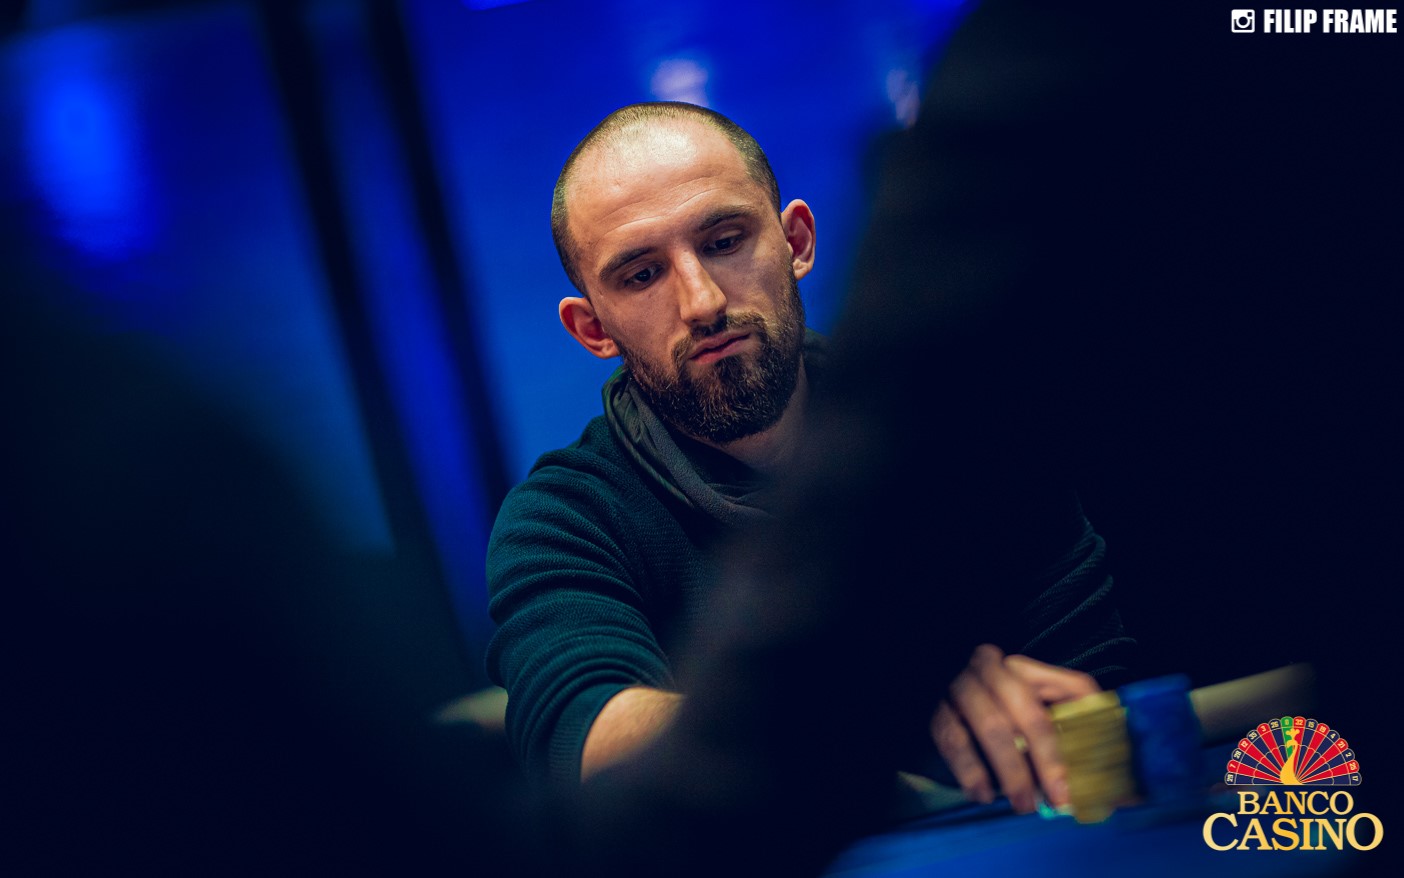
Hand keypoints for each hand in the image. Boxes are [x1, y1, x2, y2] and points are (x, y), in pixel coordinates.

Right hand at [930, 644, 1098, 812]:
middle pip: (1027, 711)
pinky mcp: (936, 712)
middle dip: (1047, 758)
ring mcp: (961, 689)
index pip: (1069, 690)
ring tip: (1024, 805)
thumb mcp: (1040, 700)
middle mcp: (993, 671)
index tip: (1094, 773)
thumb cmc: (999, 703)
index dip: (1088, 728)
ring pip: (991, 727)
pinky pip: (953, 742)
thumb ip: (1078, 732)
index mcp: (1027, 667)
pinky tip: (983, 795)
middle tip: (1060, 799)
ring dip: (1011, 771)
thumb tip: (1123, 791)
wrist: (940, 683)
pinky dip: (970, 772)